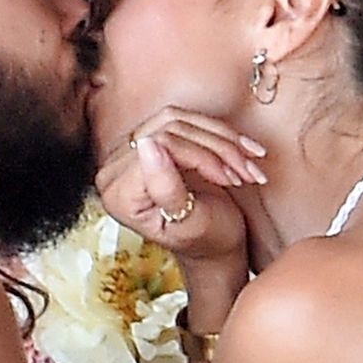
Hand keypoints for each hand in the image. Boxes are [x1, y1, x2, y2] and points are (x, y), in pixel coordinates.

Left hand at [96, 107, 262, 270]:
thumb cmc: (205, 240)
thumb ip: (166, 187)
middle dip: (217, 149)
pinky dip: (217, 132)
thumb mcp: (190, 222)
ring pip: (178, 120)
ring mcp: (130, 153)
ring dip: (221, 139)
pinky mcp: (150, 139)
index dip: (202, 157)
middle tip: (246, 172)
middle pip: (168, 130)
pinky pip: (182, 119)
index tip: (232, 177)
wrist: (215, 243)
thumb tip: (146, 144)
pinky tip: (240, 149)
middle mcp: (115, 171)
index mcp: (118, 195)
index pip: (159, 147)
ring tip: (247, 163)